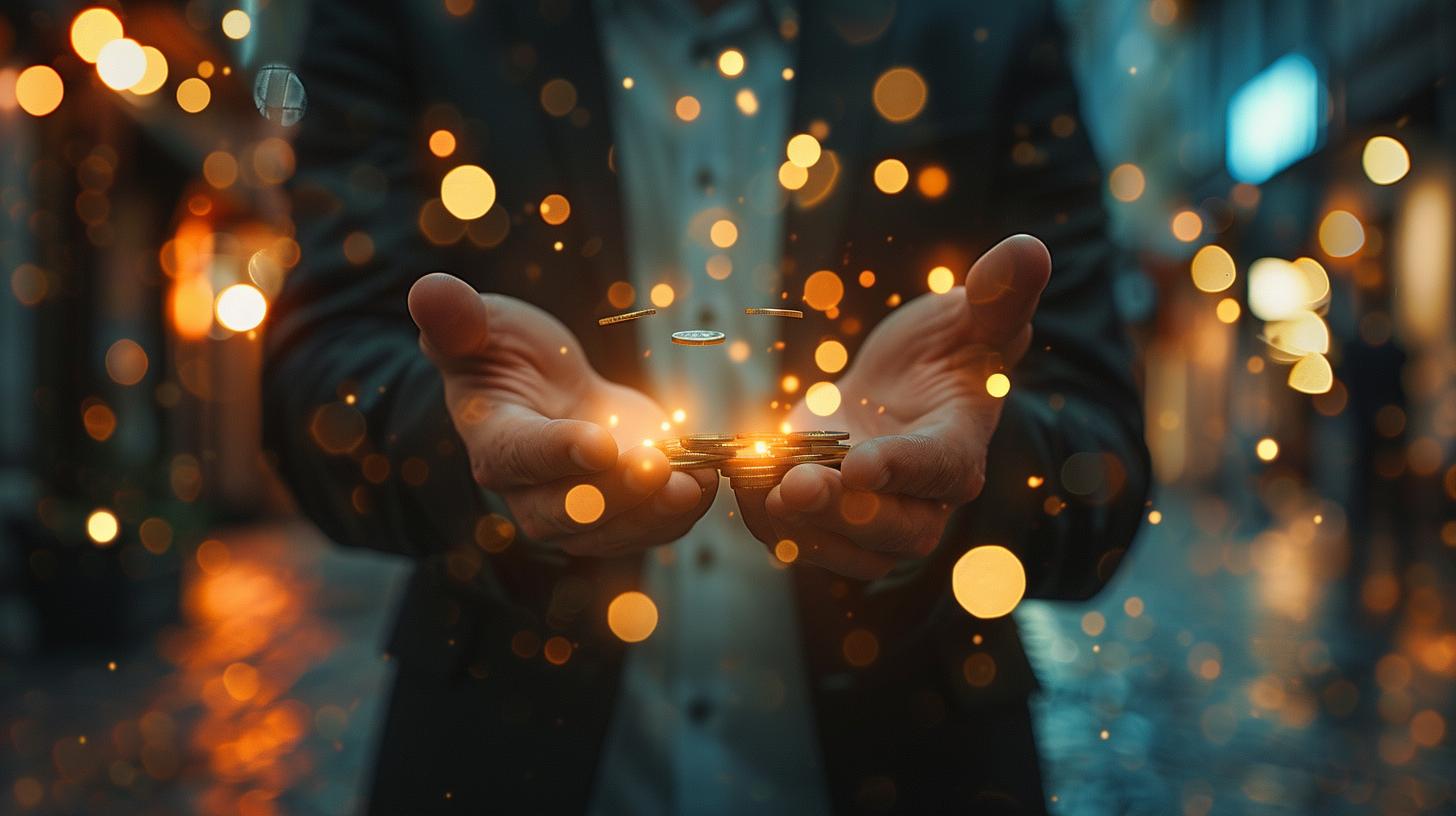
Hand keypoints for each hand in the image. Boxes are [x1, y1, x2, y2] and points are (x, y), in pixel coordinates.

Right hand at [408, 273, 717, 554]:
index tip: (600, 442)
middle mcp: (531, 492)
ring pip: (612, 531)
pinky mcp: (620, 512)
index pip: (519, 457)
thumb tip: (429, 291)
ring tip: (695, 484)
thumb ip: (457, 319)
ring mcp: (578, 511)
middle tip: (656, 467)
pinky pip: (649, 527)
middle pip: (565, 514)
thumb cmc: (506, 354)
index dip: (558, 453)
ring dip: (655, 514)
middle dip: (614, 495)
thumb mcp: (483, 326)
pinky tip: (708, 478)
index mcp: (495, 442)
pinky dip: (681, 511)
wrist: (548, 388)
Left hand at [734, 235, 1050, 578]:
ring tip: (757, 482)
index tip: (863, 462)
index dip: (903, 469)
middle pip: (896, 530)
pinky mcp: (827, 524)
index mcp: (959, 447)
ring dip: (797, 524)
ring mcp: (874, 522)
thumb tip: (1028, 249)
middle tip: (797, 485)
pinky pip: (796, 539)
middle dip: (844, 511)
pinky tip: (737, 475)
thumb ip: (998, 296)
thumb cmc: (943, 351)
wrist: (899, 390)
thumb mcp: (969, 317)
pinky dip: (763, 516)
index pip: (940, 467)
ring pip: (843, 548)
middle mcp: (923, 501)